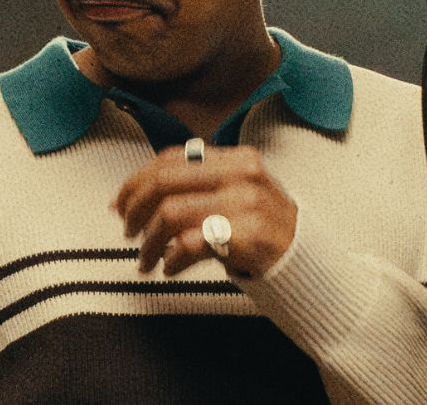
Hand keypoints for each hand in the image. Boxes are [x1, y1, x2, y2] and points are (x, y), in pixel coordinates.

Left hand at [113, 144, 297, 277]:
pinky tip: (171, 267)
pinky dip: (172, 259)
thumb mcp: (237, 191)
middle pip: (164, 182)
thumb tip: (136, 193)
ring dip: (149, 241)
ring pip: (171, 214)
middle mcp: (240, 175)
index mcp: (235, 158)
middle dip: (135, 208)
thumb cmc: (264, 228)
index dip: (137, 180)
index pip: (172, 158)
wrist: (305, 257)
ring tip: (146, 258)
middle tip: (127, 231)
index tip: (121, 202)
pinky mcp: (246, 236)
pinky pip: (190, 243)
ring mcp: (245, 204)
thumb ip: (197, 185)